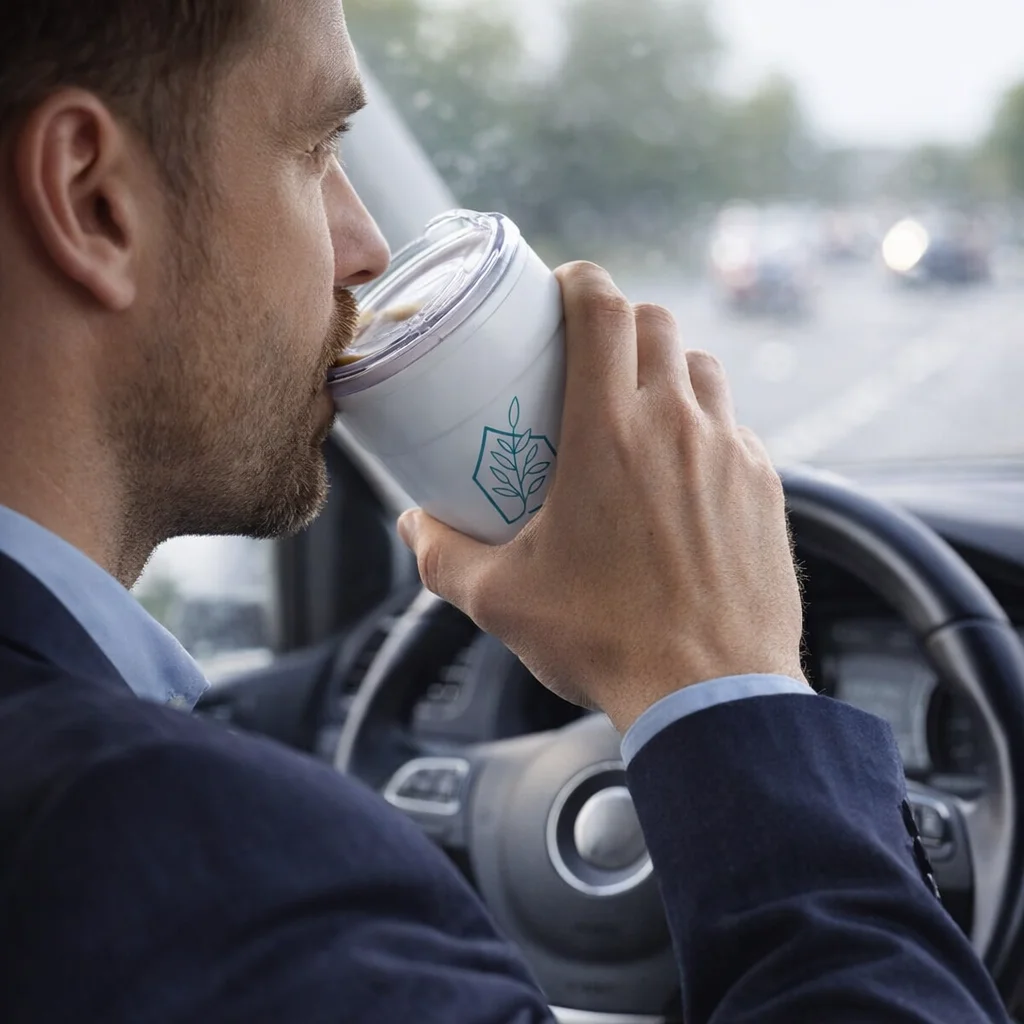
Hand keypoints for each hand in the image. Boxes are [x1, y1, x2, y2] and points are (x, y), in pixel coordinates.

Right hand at [397, 262, 807, 732]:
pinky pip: (735, 427)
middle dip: (622, 321)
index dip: (580, 280)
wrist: (711, 692)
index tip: (562, 287)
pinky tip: (682, 474)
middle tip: (591, 356)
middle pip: (657, 323)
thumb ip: (444, 554)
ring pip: (703, 369)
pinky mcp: (767, 486)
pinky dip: (706, 427)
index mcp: (609, 432)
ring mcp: (733, 452)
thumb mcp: (502, 598)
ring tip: (639, 409)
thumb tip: (414, 527)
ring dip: (669, 369)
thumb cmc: (605, 639)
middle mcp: (678, 425)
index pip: (602, 309)